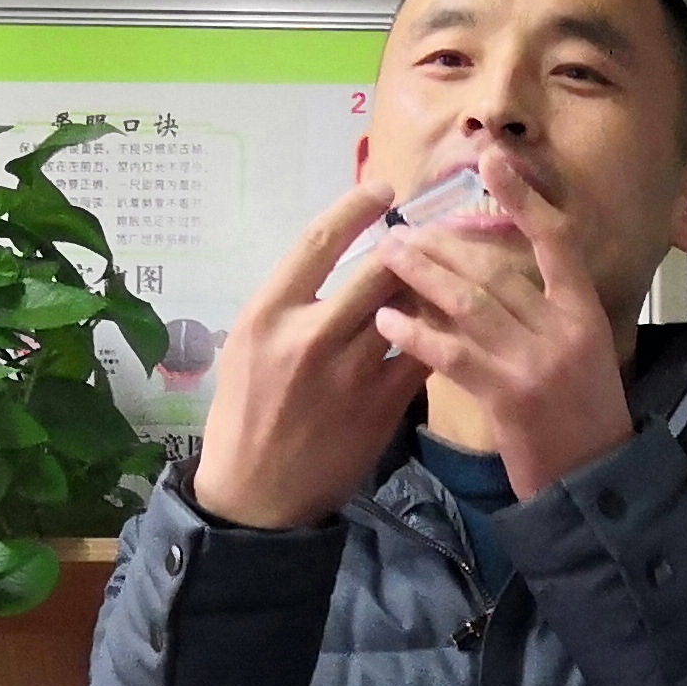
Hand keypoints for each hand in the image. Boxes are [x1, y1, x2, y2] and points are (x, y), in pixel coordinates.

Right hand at [184, 183, 415, 531]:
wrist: (256, 495)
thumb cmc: (244, 414)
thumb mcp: (245, 347)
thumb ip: (287, 304)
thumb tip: (330, 262)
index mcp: (267, 314)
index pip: (318, 242)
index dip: (356, 208)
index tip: (382, 191)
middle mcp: (309, 337)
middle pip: (378, 271)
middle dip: (410, 248)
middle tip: (428, 236)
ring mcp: (349, 374)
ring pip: (408, 311)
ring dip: (428, 290)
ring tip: (440, 277)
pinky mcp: (382, 407)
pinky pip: (422, 357)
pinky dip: (434, 337)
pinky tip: (443, 328)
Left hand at [366, 147, 636, 498]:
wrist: (596, 484)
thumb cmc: (582, 420)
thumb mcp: (582, 356)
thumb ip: (545, 315)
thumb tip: (489, 275)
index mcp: (586, 314)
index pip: (555, 240)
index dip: (523, 196)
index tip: (491, 158)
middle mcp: (565, 330)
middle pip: (496, 269)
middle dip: (443, 244)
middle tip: (401, 230)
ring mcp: (537, 363)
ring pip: (470, 303)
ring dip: (422, 275)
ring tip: (386, 256)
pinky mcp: (509, 397)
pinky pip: (453, 354)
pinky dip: (416, 334)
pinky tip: (387, 320)